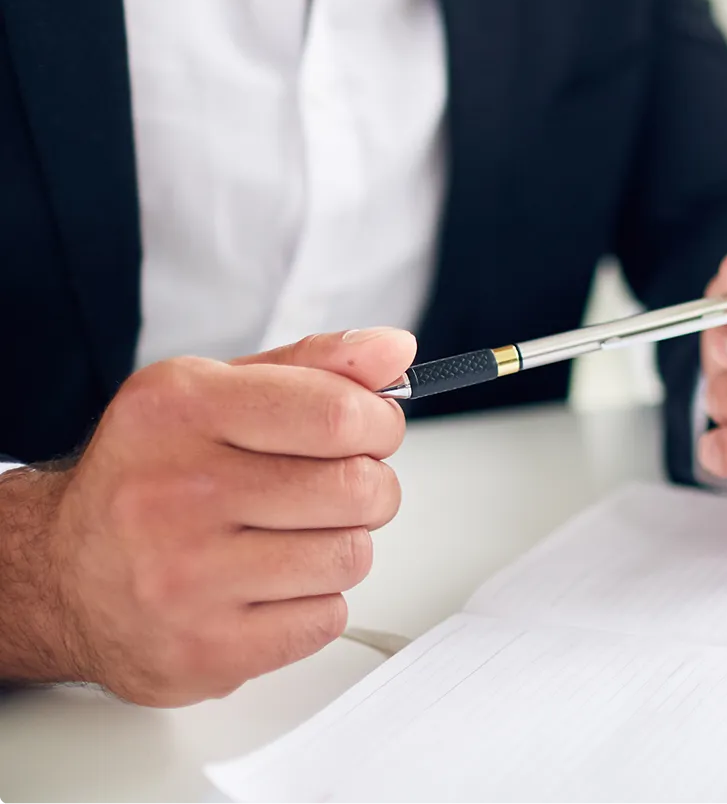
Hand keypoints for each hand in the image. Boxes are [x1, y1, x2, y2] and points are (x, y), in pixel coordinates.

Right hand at [0, 329, 413, 705]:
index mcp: (179, 412)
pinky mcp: (203, 651)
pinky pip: (325, 620)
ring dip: (341, 546)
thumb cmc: (150, 478)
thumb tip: (393, 350)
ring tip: (289, 538)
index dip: (378, 423)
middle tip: (334, 488)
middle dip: (369, 487)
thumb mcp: (216, 392)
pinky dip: (314, 603)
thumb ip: (314, 366)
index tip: (371, 430)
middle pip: (356, 488)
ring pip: (350, 557)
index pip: (337, 413)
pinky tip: (266, 586)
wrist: (59, 575)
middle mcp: (173, 494)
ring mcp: (185, 581)